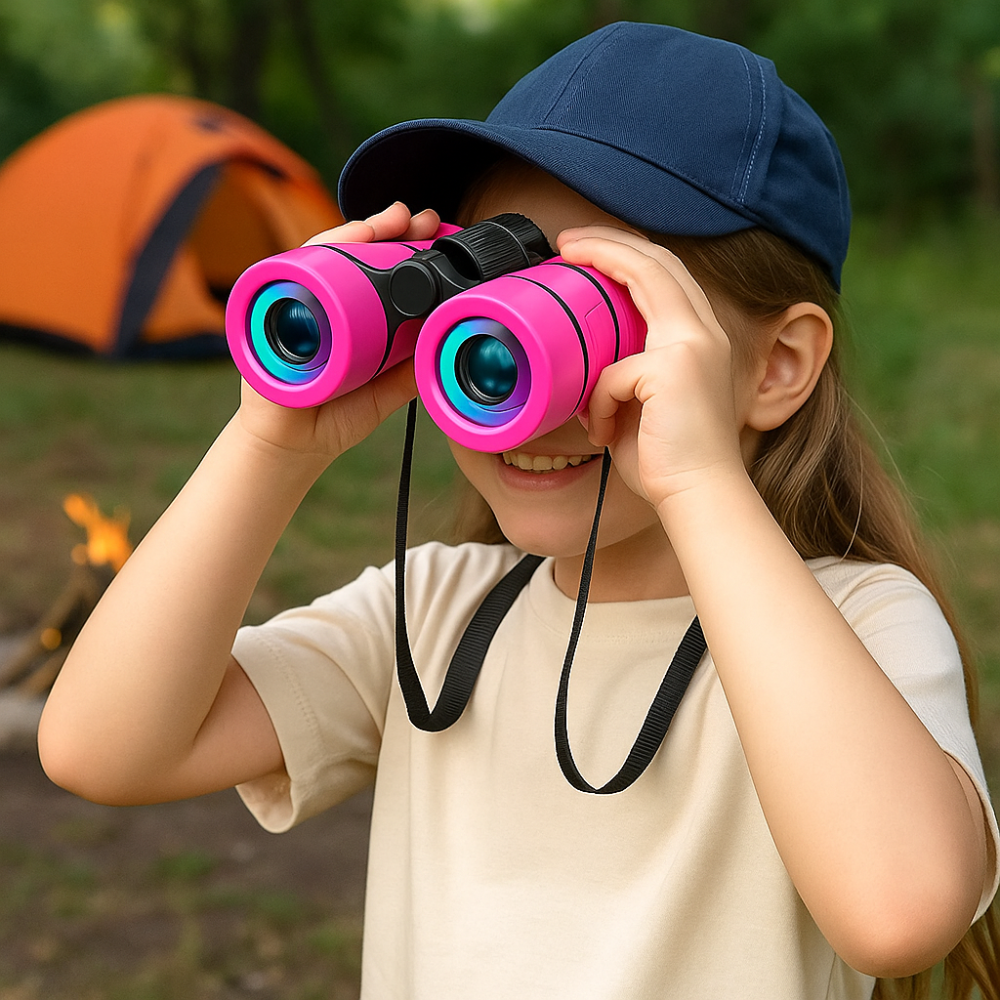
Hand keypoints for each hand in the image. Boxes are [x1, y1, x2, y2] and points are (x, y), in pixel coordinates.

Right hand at [237, 203, 441, 462]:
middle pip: (350, 250)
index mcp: (350, 312)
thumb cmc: (334, 416)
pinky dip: (312, 256)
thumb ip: (408, 373)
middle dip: (386, 228)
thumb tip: (440, 345)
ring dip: (354, 233)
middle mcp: (321, 300)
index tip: (436, 233)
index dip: (404, 246)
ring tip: (387, 221)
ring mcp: (294, 304)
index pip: (377, 267)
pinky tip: (340, 242)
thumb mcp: (383, 393)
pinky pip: (286, 276)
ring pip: (321, 254)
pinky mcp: (269, 316)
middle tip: (418, 218)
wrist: (292, 448)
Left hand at [556, 226, 748, 508]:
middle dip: (610, 240)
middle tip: (568, 240)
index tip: (588, 249)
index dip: (629, 253)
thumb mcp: (645, 404)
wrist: (698, 495)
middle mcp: (704, 332)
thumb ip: (628, 372)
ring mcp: (692, 345)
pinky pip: (612, 372)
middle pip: (657, 260)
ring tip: (566, 256)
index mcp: (701, 339)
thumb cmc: (667, 458)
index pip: (667, 275)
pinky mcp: (672, 368)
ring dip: (602, 260)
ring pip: (643, 279)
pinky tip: (603, 430)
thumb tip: (590, 363)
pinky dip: (599, 403)